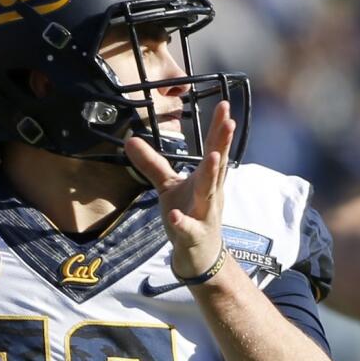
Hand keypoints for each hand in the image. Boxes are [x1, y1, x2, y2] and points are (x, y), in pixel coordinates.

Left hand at [123, 101, 235, 278]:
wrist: (200, 255)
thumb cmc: (188, 214)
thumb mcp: (169, 187)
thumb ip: (152, 164)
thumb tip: (130, 140)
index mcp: (206, 179)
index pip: (214, 149)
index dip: (219, 128)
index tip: (225, 105)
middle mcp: (210, 194)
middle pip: (217, 166)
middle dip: (223, 143)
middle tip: (229, 121)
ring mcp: (204, 215)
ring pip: (209, 194)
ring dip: (212, 175)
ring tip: (214, 157)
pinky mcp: (194, 236)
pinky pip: (187, 229)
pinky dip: (182, 222)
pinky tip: (175, 215)